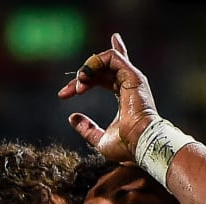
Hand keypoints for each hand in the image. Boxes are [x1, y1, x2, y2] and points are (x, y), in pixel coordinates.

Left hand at [57, 32, 159, 162]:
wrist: (140, 143)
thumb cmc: (126, 146)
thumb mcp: (99, 139)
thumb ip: (87, 129)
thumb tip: (72, 118)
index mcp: (124, 96)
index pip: (108, 73)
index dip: (88, 74)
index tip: (64, 93)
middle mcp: (129, 84)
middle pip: (102, 67)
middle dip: (81, 76)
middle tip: (65, 93)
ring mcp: (132, 78)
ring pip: (105, 59)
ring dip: (86, 70)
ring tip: (77, 88)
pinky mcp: (133, 75)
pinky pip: (111, 57)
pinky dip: (94, 63)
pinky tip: (83, 78)